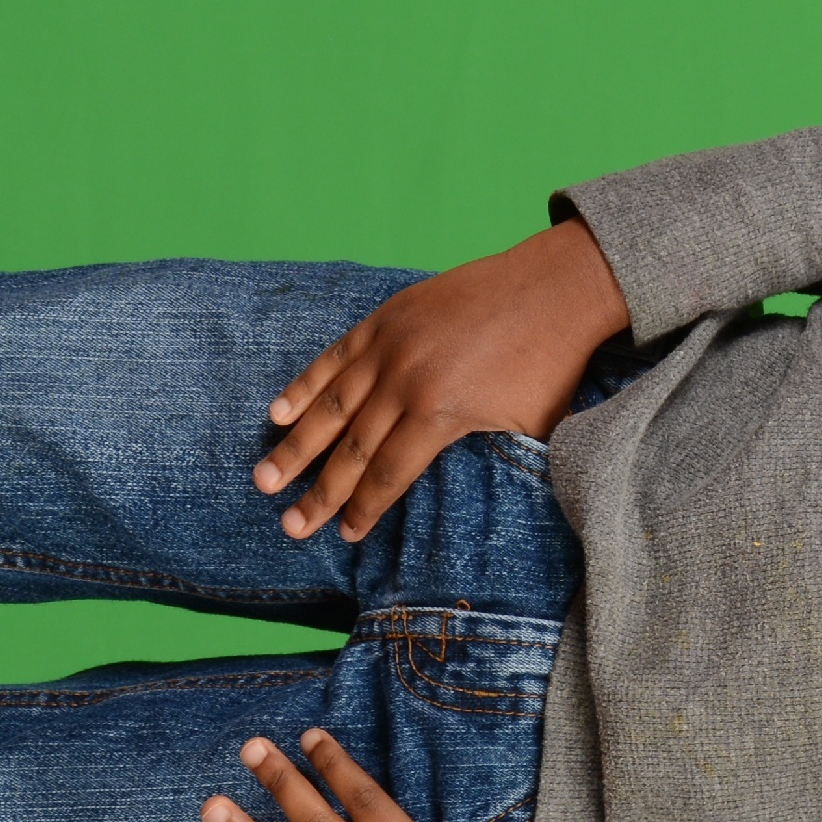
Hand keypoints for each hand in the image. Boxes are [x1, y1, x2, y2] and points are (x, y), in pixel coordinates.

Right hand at [255, 217, 631, 542]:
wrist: (557, 286)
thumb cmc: (552, 363)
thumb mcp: (530, 427)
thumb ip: (494, 460)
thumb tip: (479, 498)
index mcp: (440, 413)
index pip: (390, 474)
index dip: (365, 508)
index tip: (343, 535)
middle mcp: (405, 382)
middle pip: (352, 449)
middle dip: (319, 492)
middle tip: (289, 526)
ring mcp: (390, 346)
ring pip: (332, 405)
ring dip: (296, 446)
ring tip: (265, 479)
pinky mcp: (387, 317)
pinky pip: (336, 357)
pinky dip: (305, 385)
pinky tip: (278, 413)